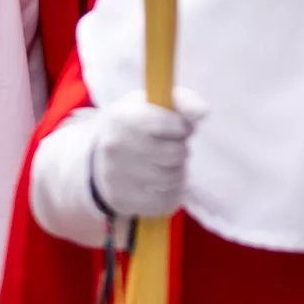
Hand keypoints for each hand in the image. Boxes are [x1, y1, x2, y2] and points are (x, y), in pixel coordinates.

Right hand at [90, 92, 204, 220]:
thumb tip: (202, 112)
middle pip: (175, 153)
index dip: (182, 126)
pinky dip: (173, 192)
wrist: (101, 160)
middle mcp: (115, 147)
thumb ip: (182, 102)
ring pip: (173, 179)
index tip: (177, 127)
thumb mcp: (152, 104)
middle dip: (181, 150)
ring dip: (178, 171)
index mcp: (123, 118)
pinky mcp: (123, 202)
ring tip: (166, 164)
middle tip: (171, 147)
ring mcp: (117, 177)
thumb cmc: (135, 127)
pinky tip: (162, 183)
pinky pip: (167, 201)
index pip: (173, 124)